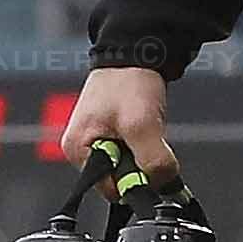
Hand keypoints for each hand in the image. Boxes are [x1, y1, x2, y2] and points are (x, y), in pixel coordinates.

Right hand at [59, 63, 175, 179]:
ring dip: (146, 152)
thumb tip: (164, 185)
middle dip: (142, 164)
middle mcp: (84, 149)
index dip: (137, 181)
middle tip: (148, 136)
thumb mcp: (142, 126)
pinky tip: (147, 124)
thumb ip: (152, 161)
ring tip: (146, 125)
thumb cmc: (128, 81)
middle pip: (122, 178)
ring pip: (132, 165)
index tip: (151, 162)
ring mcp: (99, 141)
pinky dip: (147, 142)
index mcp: (78, 151)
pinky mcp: (114, 134)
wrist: (135, 51)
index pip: (113, 190)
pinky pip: (136, 151)